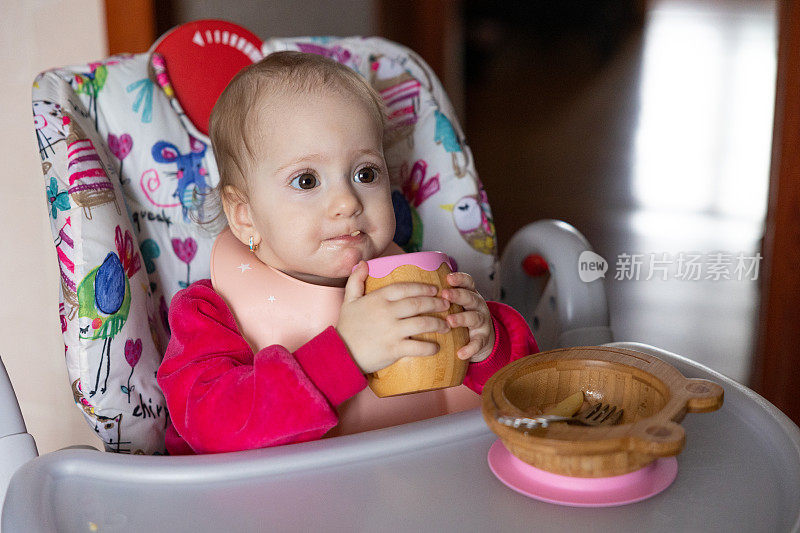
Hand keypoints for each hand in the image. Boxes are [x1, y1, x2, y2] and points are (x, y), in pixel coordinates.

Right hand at [337, 261, 451, 373]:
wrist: (340, 354)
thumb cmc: (347, 327)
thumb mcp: (348, 301)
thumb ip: (356, 280)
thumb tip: (364, 263)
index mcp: (378, 299)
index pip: (405, 288)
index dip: (423, 287)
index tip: (435, 290)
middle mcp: (387, 312)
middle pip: (418, 304)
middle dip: (436, 303)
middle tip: (447, 305)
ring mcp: (391, 331)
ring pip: (422, 323)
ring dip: (438, 324)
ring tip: (447, 326)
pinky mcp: (394, 349)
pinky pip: (418, 347)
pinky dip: (430, 347)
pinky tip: (436, 348)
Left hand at [442, 272, 494, 362]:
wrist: (480, 338)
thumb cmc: (460, 316)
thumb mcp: (455, 304)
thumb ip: (441, 297)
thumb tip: (413, 288)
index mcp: (469, 295)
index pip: (467, 282)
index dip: (460, 279)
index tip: (448, 278)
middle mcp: (477, 306)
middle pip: (470, 297)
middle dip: (458, 295)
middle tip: (445, 295)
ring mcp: (482, 322)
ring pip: (474, 318)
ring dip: (462, 318)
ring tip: (449, 321)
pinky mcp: (482, 339)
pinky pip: (478, 343)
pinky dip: (470, 348)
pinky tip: (461, 353)